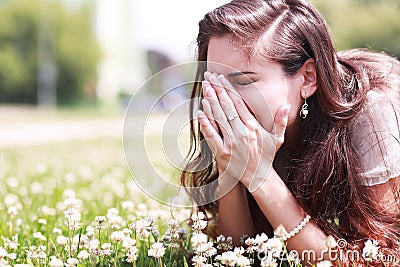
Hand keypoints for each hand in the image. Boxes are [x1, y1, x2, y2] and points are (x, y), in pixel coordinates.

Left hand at [198, 72, 290, 191]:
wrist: (257, 178)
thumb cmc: (266, 156)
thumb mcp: (277, 139)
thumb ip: (280, 121)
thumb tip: (285, 105)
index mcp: (253, 127)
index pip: (238, 103)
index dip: (228, 89)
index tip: (221, 78)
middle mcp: (242, 133)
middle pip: (226, 106)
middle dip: (216, 89)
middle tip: (208, 77)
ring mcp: (231, 143)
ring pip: (218, 118)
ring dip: (210, 101)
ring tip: (204, 87)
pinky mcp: (222, 153)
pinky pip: (212, 135)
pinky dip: (205, 123)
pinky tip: (200, 112)